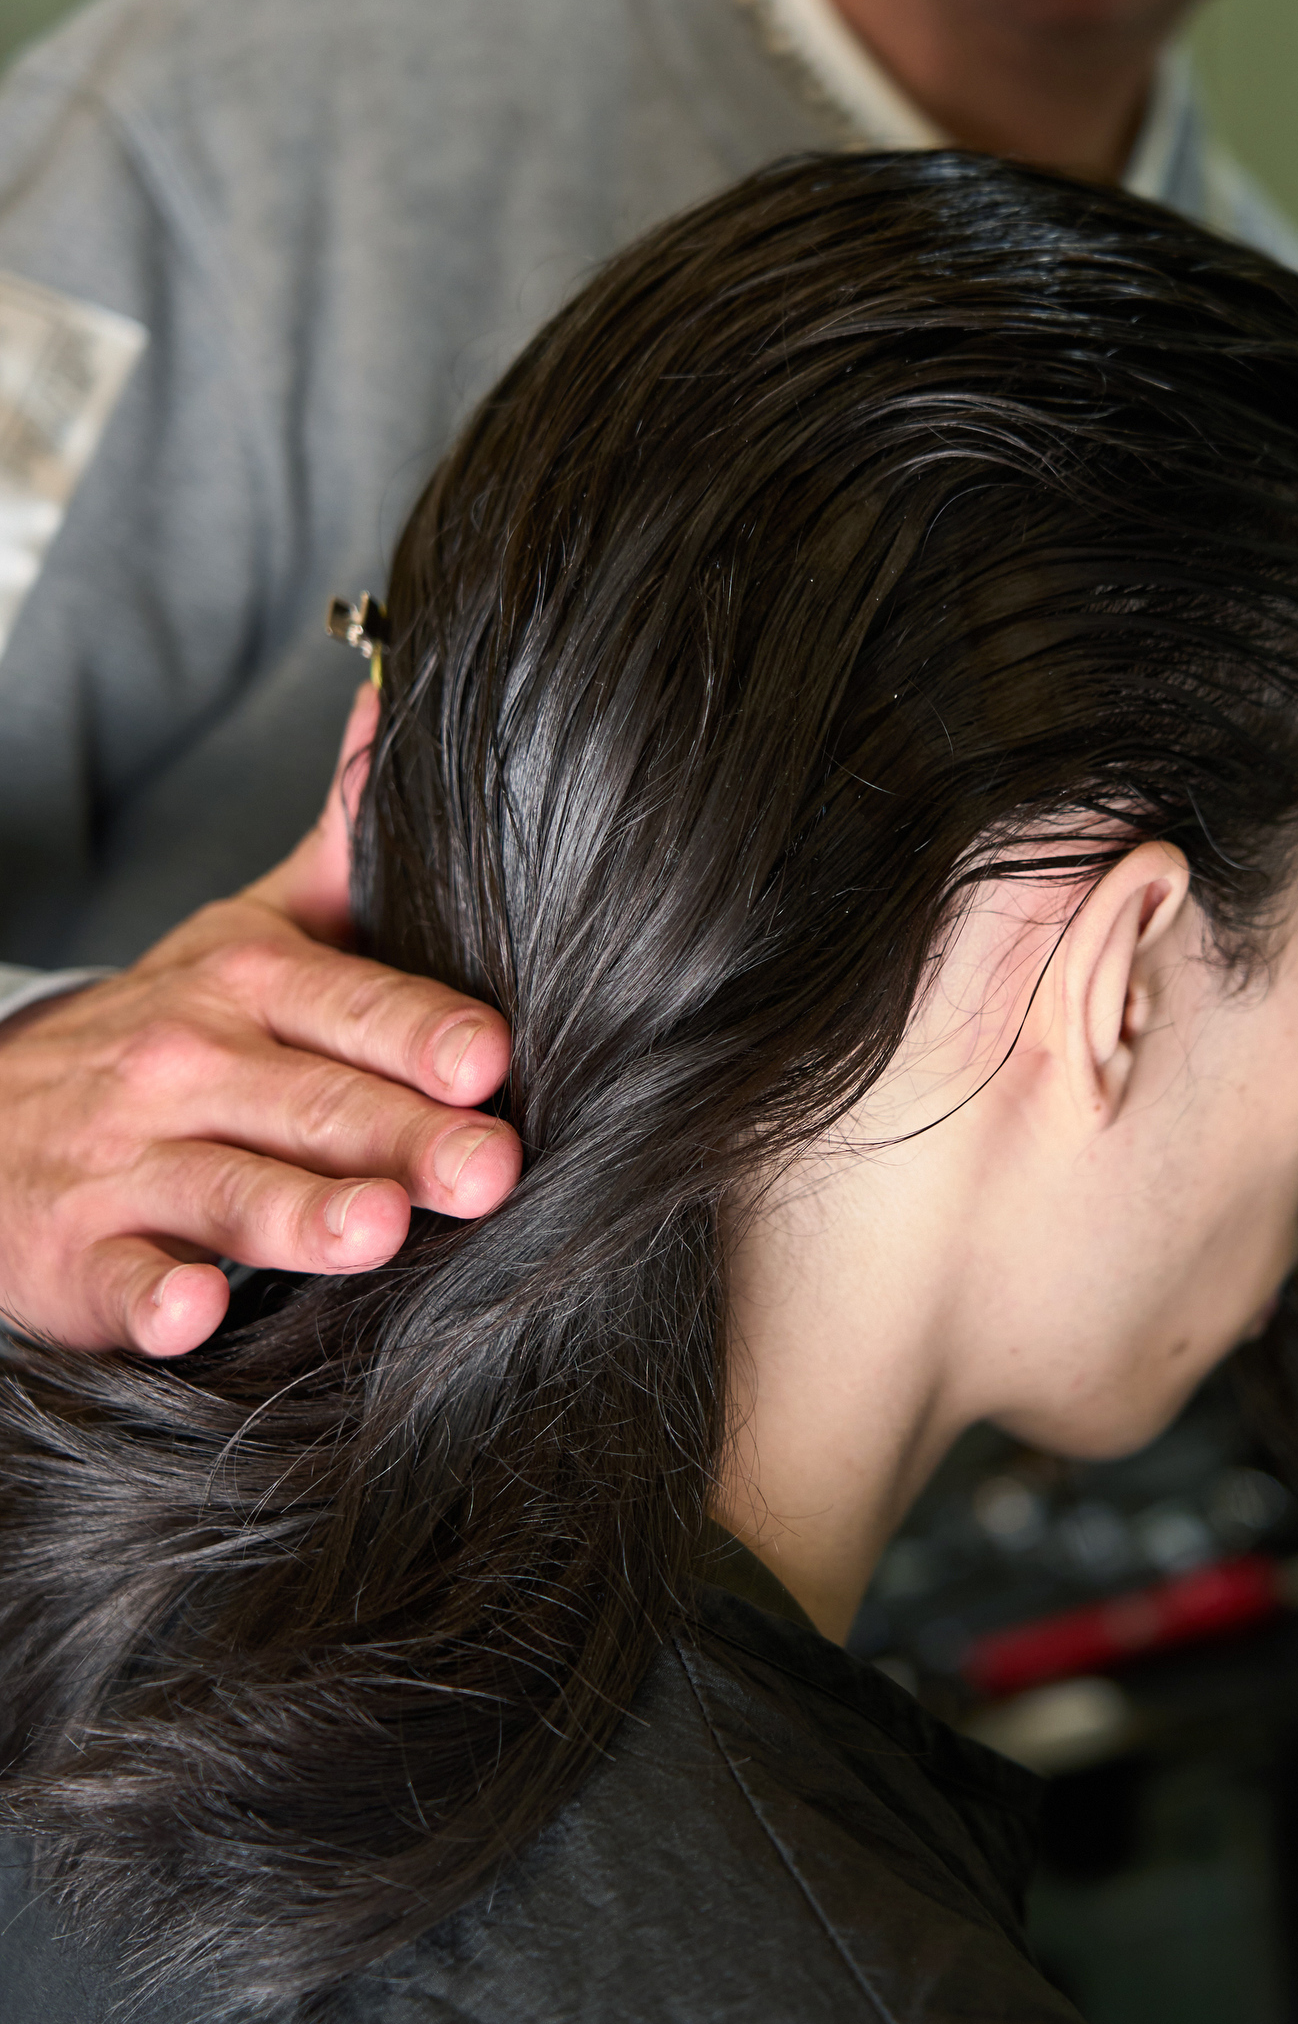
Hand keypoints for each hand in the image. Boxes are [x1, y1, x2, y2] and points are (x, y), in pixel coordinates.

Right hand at [0, 685, 520, 1357]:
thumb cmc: (163, 1037)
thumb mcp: (248, 932)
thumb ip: (344, 843)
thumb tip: (404, 711)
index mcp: (248, 986)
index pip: (351, 1007)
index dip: (421, 1034)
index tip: (492, 1059)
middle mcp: (189, 1067)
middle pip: (313, 1105)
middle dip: (401, 1134)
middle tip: (486, 1167)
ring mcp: (128, 1163)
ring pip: (227, 1190)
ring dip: (300, 1212)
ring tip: (375, 1230)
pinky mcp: (79, 1258)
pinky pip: (121, 1284)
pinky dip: (153, 1302)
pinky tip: (194, 1313)